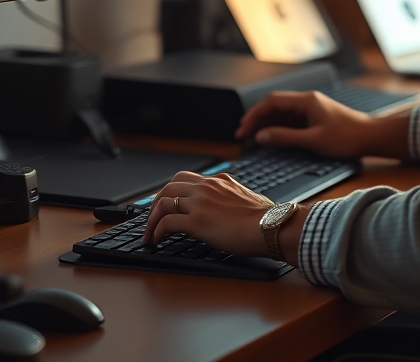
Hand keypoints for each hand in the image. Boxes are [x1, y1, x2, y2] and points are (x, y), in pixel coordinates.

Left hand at [142, 171, 277, 253]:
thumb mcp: (245, 199)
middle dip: (156, 203)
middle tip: (152, 218)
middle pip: (169, 186)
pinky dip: (156, 231)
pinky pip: (166, 223)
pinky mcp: (197, 221)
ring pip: (163, 202)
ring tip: (149, 234)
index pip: (187, 179)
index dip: (172, 191)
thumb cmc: (265, 218)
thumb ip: (230, 198)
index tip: (166, 204)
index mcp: (219, 181)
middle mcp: (207, 187)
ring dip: (151, 219)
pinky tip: (156, 240)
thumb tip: (227, 211)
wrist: (270, 226)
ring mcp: (200, 202)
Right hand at [235, 90, 377, 157]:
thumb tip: (261, 136)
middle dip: (256, 119)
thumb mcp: (313, 140)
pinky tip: (270, 138)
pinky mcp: (314, 119)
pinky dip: (277, 128)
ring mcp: (310, 109)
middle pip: (274, 106)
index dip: (254, 114)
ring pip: (281, 114)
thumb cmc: (347, 137)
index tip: (242, 129)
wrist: (370, 137)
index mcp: (306, 101)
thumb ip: (285, 137)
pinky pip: (290, 120)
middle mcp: (306, 101)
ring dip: (265, 124)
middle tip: (241, 135)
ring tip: (251, 138)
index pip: (272, 101)